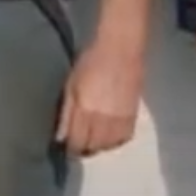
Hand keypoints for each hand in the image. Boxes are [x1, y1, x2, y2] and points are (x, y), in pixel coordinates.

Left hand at [59, 36, 144, 155]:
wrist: (121, 48)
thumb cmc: (91, 61)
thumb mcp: (71, 85)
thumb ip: (66, 113)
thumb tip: (61, 137)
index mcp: (85, 110)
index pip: (77, 142)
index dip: (70, 148)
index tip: (67, 145)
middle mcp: (104, 119)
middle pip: (93, 147)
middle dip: (84, 148)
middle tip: (79, 141)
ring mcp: (121, 118)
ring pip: (109, 145)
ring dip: (100, 146)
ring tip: (94, 138)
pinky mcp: (134, 115)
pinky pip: (125, 138)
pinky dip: (115, 140)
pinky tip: (110, 133)